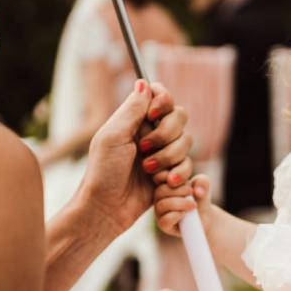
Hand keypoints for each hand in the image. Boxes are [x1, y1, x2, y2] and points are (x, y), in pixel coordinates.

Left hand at [76, 81, 193, 235]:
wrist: (107, 208)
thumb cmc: (103, 172)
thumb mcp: (112, 136)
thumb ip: (131, 110)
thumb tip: (144, 82)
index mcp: (135, 119)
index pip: (161, 96)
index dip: (163, 101)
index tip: (152, 115)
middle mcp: (151, 132)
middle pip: (180, 116)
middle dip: (166, 134)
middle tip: (144, 149)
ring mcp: (163, 152)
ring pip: (186, 142)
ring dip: (169, 157)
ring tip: (149, 171)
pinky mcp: (171, 173)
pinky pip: (188, 165)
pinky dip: (177, 174)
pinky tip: (161, 183)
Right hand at [154, 174, 211, 236]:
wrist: (204, 216)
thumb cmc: (200, 198)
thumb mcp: (203, 186)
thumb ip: (202, 182)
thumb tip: (196, 191)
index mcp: (163, 183)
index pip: (159, 177)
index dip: (172, 177)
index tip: (186, 182)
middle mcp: (158, 197)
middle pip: (161, 190)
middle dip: (180, 191)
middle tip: (192, 193)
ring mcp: (159, 211)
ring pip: (163, 205)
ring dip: (181, 204)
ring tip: (193, 205)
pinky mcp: (163, 224)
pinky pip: (166, 220)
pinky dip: (178, 215)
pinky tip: (186, 213)